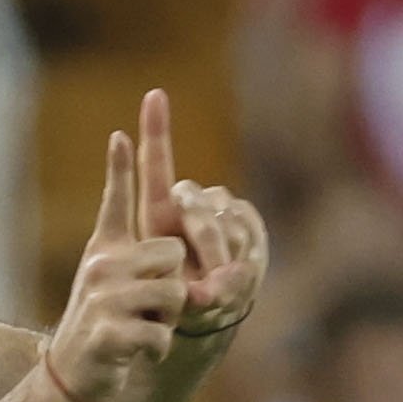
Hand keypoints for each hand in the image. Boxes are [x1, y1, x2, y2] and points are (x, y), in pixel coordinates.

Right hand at [47, 129, 192, 401]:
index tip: (121, 133)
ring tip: (141, 329)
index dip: (119, 168)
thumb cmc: (99, 325)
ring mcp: (103, 299)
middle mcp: (99, 267)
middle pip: (171, 255)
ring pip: (174, 293)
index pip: (114, 201)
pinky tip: (137, 353)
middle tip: (147, 309)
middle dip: (173, 285)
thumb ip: (132, 254)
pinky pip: (161, 332)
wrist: (70, 376)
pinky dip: (158, 348)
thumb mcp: (107, 281)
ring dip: (167, 319)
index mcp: (103, 251)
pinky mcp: (109, 333)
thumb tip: (164, 236)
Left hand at [131, 89, 269, 335]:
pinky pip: (248, 229)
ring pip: (226, 221)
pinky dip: (245, 255)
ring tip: (218, 282)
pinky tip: (237, 270)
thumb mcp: (177, 300)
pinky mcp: (245, 218)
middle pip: (197, 205)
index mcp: (158, 214)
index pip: (156, 166)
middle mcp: (188, 202)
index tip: (154, 95)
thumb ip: (195, 293)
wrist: (210, 306)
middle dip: (205, 245)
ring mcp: (219, 207)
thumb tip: (214, 291)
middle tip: (209, 283)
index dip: (156, 130)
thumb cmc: (180, 299)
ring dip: (224, 256)